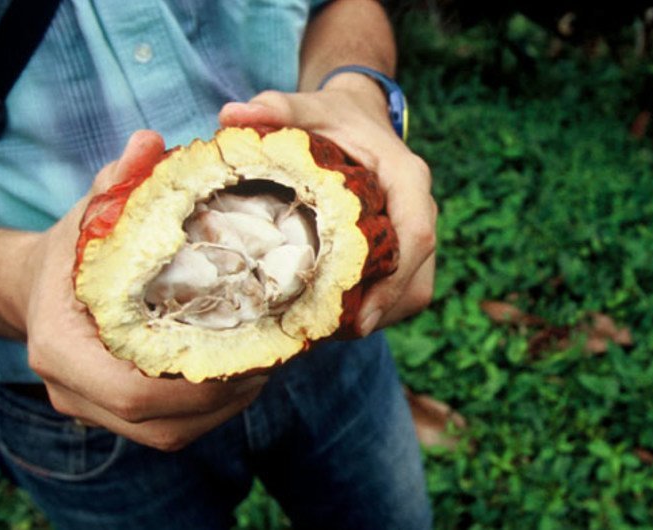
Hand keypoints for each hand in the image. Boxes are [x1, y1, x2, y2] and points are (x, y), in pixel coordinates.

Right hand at [24, 131, 267, 451]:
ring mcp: (94, 413)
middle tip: (277, 356)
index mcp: (61, 349)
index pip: (134, 392)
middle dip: (228, 396)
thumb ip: (119, 180)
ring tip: (271, 364)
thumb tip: (149, 143)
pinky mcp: (119, 418)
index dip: (199, 385)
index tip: (251, 353)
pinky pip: (173, 429)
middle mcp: (73, 392)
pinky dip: (216, 409)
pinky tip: (249, 372)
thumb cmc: (71, 249)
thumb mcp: (92, 209)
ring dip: (229, 406)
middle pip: (163, 423)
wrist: (38, 286)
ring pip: (174, 432)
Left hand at [218, 77, 436, 333]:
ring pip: (413, 291)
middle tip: (327, 336)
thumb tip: (231, 115)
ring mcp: (418, 231)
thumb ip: (274, 108)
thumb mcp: (307, 108)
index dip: (393, 283)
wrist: (359, 115)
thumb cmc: (333, 117)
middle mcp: (421, 207)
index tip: (361, 321)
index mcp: (407, 178)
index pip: (417, 236)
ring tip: (324, 331)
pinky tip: (332, 316)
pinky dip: (373, 308)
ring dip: (375, 316)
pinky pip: (403, 290)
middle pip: (416, 277)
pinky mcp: (408, 249)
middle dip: (378, 312)